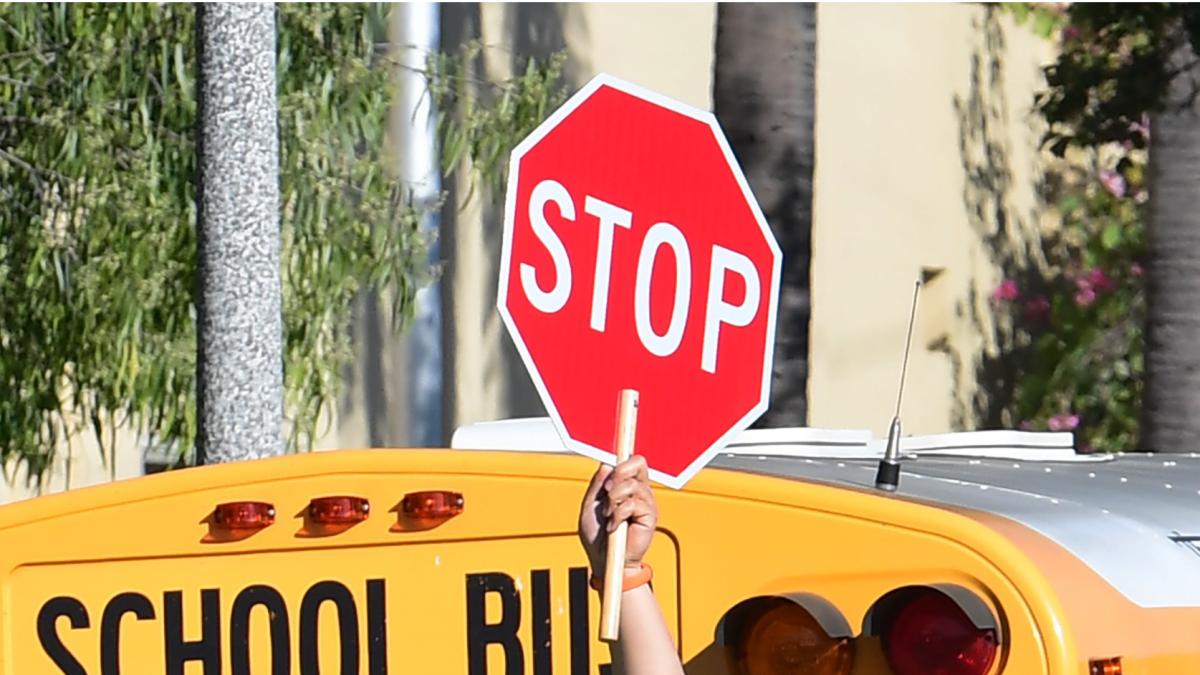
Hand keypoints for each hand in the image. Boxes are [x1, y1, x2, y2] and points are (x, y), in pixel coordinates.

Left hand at [578, 455, 657, 576]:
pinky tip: (613, 526)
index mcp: (626, 486)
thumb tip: (606, 465)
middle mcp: (639, 492)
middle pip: (638, 463)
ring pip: (632, 484)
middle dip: (619, 473)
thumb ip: (597, 485)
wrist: (603, 561)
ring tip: (608, 516)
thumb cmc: (596, 537)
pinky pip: (633, 504)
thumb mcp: (590, 506)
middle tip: (607, 490)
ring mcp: (645, 503)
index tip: (609, 469)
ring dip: (613, 500)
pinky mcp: (649, 517)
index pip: (632, 462)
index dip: (622, 459)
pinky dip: (617, 514)